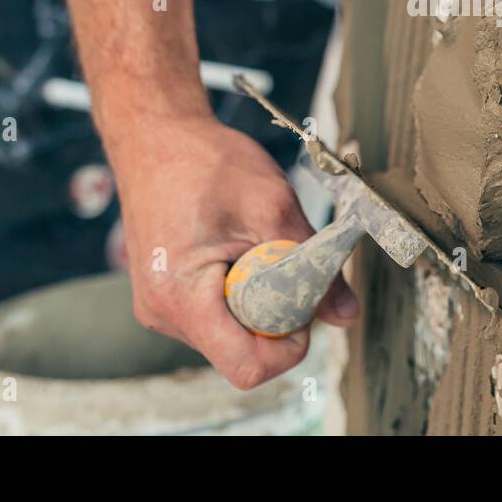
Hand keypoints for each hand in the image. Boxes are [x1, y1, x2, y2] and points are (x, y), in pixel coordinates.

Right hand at [106, 113, 359, 388]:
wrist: (156, 135)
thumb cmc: (202, 161)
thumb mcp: (272, 206)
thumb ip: (312, 264)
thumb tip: (346, 313)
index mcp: (181, 297)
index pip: (246, 366)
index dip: (290, 346)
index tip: (305, 304)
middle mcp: (162, 313)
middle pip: (241, 351)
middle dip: (277, 314)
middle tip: (283, 258)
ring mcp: (160, 308)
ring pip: (231, 333)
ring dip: (258, 298)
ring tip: (252, 244)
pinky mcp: (165, 297)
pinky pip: (216, 314)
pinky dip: (239, 289)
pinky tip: (236, 248)